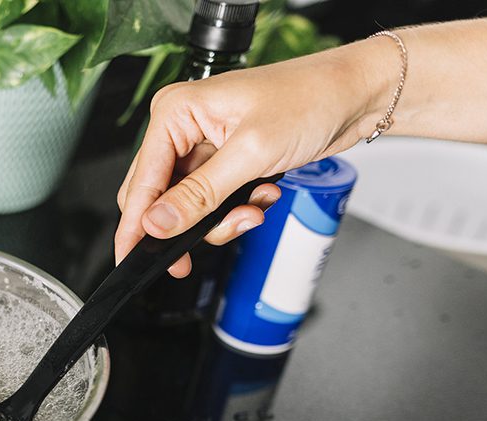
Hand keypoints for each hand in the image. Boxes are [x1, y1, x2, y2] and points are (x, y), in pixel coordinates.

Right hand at [114, 40, 389, 275]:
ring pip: (188, 207)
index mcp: (176, 112)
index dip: (136, 225)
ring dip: (221, 219)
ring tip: (254, 210)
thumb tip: (157, 224)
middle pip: (159, 197)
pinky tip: (263, 195)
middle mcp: (183, 127)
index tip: (131, 259)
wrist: (355, 95)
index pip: (142, 181)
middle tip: (214, 237)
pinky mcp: (224, 160)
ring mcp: (203, 145)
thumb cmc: (310, 100)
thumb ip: (199, 195)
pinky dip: (236, 210)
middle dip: (190, 223)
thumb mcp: (250, 154)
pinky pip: (212, 203)